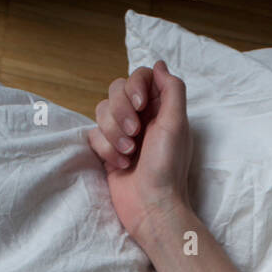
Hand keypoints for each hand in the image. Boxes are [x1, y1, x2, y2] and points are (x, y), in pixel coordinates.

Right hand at [87, 60, 193, 247]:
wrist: (152, 206)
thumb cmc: (167, 168)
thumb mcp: (177, 124)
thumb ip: (172, 89)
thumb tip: (159, 64)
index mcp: (161, 108)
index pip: (140, 76)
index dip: (135, 86)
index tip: (141, 105)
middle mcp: (141, 117)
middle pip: (116, 89)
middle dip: (121, 111)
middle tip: (135, 135)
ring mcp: (123, 133)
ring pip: (102, 111)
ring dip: (113, 133)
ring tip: (129, 154)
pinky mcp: (107, 150)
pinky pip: (94, 134)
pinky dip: (106, 149)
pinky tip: (121, 165)